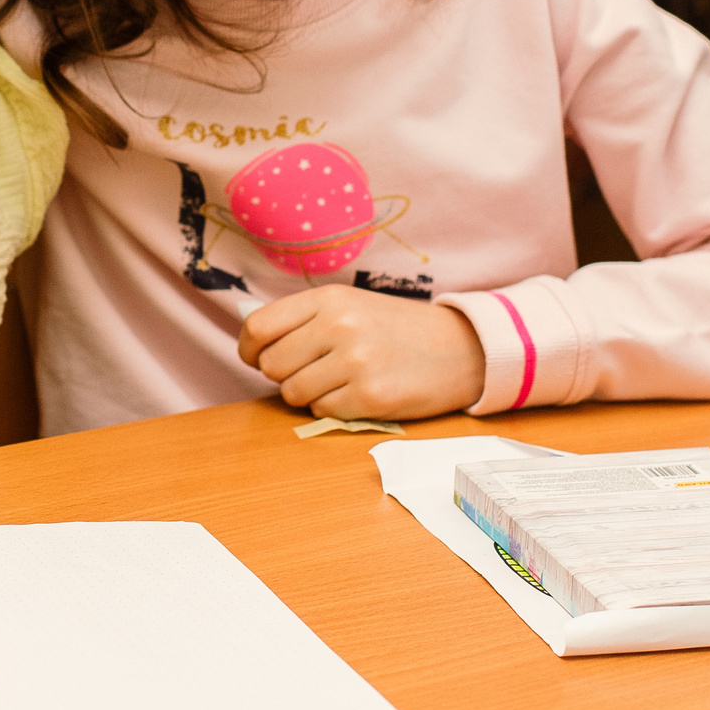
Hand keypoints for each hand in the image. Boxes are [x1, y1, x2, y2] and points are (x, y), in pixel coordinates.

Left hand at [238, 286, 486, 419]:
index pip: (258, 327)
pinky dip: (331, 407)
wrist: (460, 349)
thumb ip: (302, 319)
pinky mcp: (370, 397)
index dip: (249, 348)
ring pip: (292, 392)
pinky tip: (356, 392)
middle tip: (309, 369)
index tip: (256, 356)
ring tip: (335, 380)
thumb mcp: (349, 305)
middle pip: (270, 364)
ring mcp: (355, 362)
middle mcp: (339, 326)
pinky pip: (321, 411)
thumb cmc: (394, 328)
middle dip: (282, 373)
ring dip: (306, 393)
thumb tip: (251, 342)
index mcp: (329, 298)